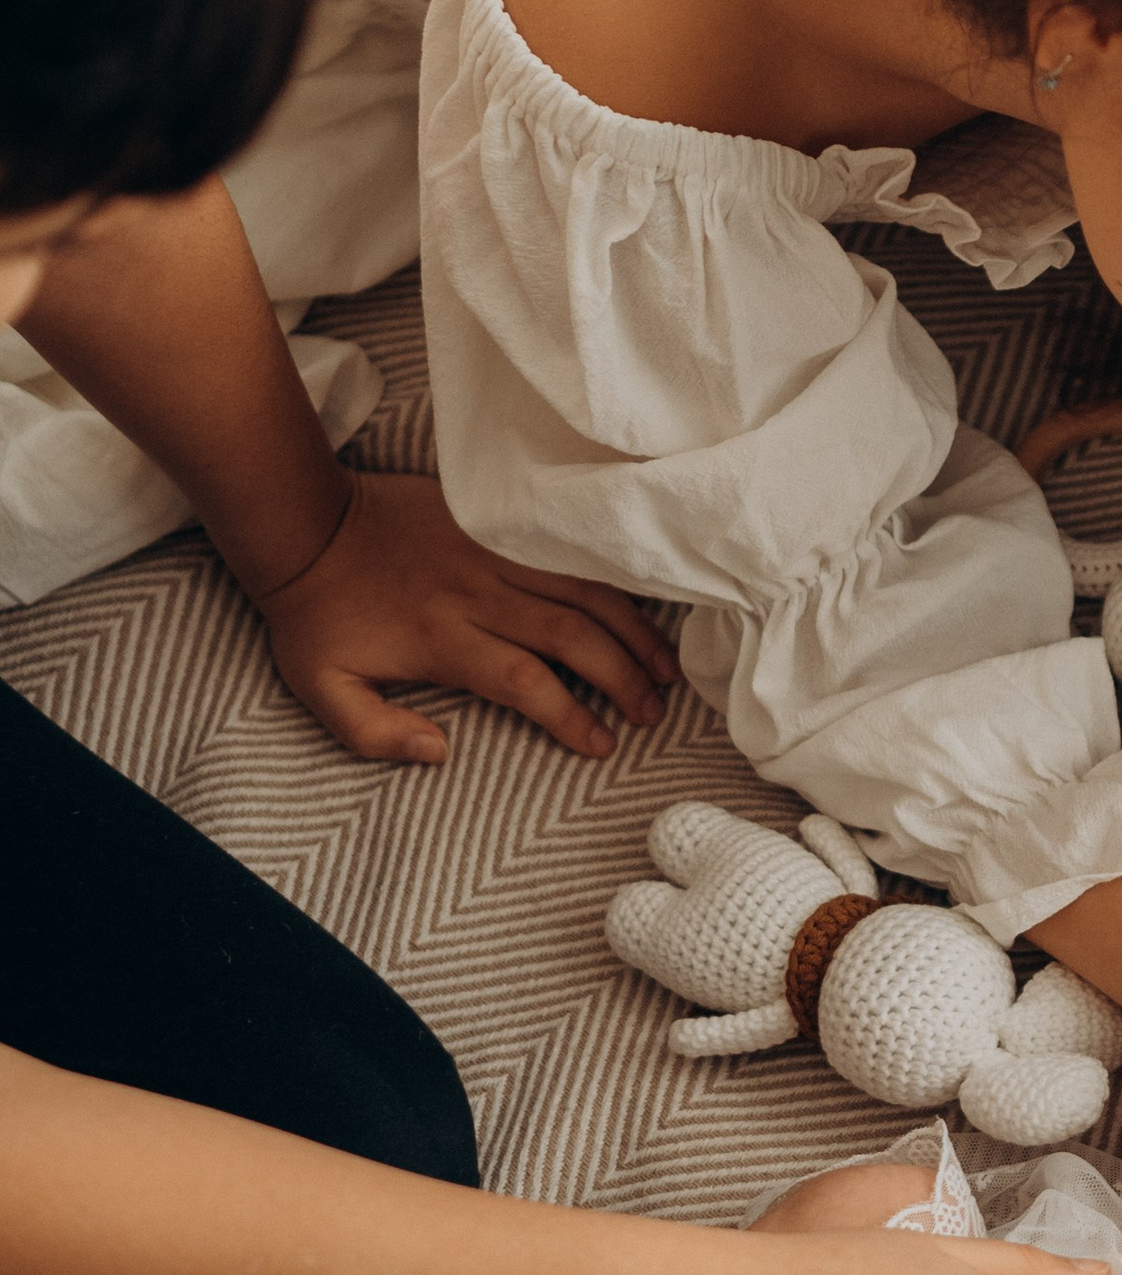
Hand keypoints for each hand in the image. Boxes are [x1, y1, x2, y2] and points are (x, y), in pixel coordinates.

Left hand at [254, 472, 680, 765]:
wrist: (304, 522)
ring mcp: (492, 552)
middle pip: (572, 637)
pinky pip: (567, 553)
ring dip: (631, 631)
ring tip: (665, 669)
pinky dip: (609, 580)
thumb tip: (441, 752)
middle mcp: (478, 595)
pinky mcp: (496, 524)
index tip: (601, 745)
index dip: (571, 717)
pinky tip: (639, 605)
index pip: (526, 682)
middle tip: (650, 714)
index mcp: (443, 639)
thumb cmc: (316, 616)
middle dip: (622, 678)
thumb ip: (376, 735)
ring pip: (583, 591)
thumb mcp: (322, 690)